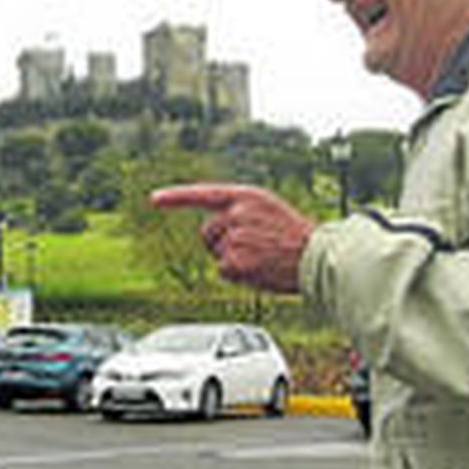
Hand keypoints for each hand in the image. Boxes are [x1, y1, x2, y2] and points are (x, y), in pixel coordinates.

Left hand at [151, 183, 315, 292]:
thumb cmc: (295, 236)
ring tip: (260, 256)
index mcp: (245, 196)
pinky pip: (223, 271)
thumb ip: (239, 212)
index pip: (202, 194)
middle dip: (220, 242)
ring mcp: (234, 238)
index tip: (154, 199)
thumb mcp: (267, 209)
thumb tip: (213, 227)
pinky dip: (237, 275)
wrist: (315, 256)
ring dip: (231, 258)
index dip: (175, 197)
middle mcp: (235, 214)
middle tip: (252, 247)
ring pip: (216, 252)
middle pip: (207, 231)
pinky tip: (258, 269)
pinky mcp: (234, 262)